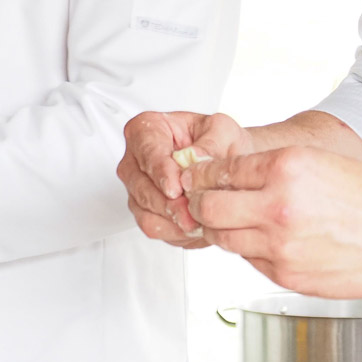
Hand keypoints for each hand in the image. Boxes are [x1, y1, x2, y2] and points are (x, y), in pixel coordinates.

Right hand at [117, 111, 251, 246]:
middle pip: (142, 187)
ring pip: (145, 212)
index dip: (161, 173)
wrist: (226, 162)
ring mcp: (137, 187)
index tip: (175, 189)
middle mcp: (135, 159)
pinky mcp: (145, 211)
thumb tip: (194, 158)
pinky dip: (174, 233)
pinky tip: (195, 229)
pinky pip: (153, 227)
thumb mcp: (222, 131)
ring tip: (199, 224)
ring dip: (172, 223)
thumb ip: (209, 144)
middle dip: (168, 204)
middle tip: (192, 215)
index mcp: (147, 128)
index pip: (148, 152)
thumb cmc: (219, 141)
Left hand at [184, 146, 361, 297]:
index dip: (201, 173)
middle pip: (209, 207)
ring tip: (233, 220)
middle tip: (199, 200)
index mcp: (284, 168)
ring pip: (224, 238)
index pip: (219, 171)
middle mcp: (278, 207)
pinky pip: (250, 261)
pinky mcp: (287, 275)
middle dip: (199, 202)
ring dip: (222, 228)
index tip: (195, 175)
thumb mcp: (314, 160)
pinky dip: (251, 250)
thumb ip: (267, 168)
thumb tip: (225, 177)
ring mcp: (280, 246)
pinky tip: (266, 240)